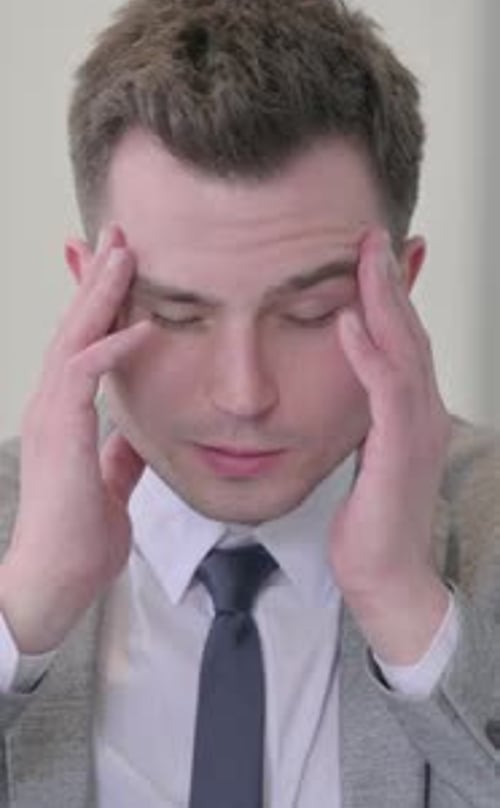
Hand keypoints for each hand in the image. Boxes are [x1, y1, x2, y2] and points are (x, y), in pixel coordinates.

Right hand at [0, 225, 150, 652]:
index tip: (117, 266)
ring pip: (73, 337)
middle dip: (97, 277)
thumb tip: (135, 433)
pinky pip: (83, 377)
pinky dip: (112, 348)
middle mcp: (53, 404)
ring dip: (99, 294)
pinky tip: (141, 325)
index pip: (82, 343)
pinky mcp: (60, 433)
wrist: (55, 580)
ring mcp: (52, 415)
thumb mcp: (110, 482)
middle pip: (74, 326)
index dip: (97, 302)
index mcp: (65, 412)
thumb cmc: (79, 534)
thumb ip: (120, 452)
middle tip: (118, 234)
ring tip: (125, 253)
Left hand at [331, 226, 450, 663]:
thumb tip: (346, 386)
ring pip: (404, 348)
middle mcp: (421, 410)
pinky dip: (368, 351)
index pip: (403, 337)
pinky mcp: (398, 450)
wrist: (386, 575)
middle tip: (373, 233)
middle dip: (391, 279)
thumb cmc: (372, 517)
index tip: (375, 251)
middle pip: (409, 330)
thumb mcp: (366, 452)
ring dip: (384, 299)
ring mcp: (416, 428)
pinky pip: (384, 391)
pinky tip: (350, 319)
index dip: (391, 292)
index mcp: (411, 408)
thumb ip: (364, 414)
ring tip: (365, 255)